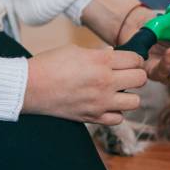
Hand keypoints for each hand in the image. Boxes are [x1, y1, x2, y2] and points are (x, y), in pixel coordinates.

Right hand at [22, 45, 146, 124]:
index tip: (129, 61)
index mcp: (101, 61)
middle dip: (136, 75)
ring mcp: (100, 102)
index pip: (136, 59)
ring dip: (129, 96)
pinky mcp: (93, 117)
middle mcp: (105, 82)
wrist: (28, 87)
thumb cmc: (49, 65)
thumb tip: (115, 56)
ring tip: (117, 92)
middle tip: (125, 75)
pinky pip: (118, 118)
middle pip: (141, 79)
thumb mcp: (77, 51)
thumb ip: (100, 54)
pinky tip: (106, 105)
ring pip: (135, 101)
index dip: (134, 59)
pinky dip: (115, 113)